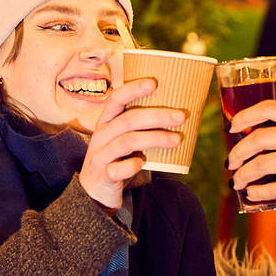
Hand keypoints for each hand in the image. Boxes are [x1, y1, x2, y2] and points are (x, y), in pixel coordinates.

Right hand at [79, 73, 184, 210]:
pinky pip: (117, 169)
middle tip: (181, 116)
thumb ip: (142, 128)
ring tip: (177, 140)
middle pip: (129, 120)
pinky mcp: (103, 175)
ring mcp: (100, 155)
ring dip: (155, 138)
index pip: (116, 99)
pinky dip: (131, 166)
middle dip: (157, 116)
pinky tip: (142, 163)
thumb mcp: (124, 139)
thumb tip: (180, 116)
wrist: (94, 192)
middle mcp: (101, 135)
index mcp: (107, 122)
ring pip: (127, 141)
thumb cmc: (117, 159)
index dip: (133, 89)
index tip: (153, 83)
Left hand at [225, 100, 275, 226]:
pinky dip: (260, 191)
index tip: (232, 127)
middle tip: (231, 161)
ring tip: (238, 181)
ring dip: (245, 174)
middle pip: (261, 138)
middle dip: (239, 152)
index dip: (245, 117)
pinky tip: (252, 193)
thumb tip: (264, 134)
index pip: (270, 109)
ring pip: (265, 164)